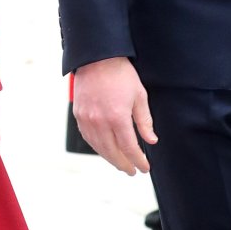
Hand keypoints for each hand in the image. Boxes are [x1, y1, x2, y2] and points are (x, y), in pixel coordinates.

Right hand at [72, 57, 155, 174]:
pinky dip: (97, 147)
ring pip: (98, 148)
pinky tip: (105, 150)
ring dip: (110, 158)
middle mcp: (100, 121)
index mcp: (117, 117)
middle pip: (112, 152)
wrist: (97, 59)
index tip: (144, 167)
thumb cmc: (120, 74)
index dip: (138, 161)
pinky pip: (88, 138)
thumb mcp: (139, 96)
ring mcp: (87, 119)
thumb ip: (144, 121)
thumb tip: (151, 140)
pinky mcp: (79, 115)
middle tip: (132, 170)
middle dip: (124, 164)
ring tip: (120, 163)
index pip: (129, 148)